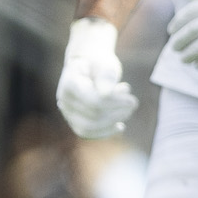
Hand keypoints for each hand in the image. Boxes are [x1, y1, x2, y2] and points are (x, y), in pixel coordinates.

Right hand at [56, 18, 137, 138]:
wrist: (87, 67)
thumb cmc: (99, 64)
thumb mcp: (105, 64)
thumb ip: (106, 76)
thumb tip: (106, 93)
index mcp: (69, 83)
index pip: (94, 100)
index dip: (116, 103)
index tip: (132, 100)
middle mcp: (64, 100)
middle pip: (92, 116)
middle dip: (117, 113)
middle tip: (132, 103)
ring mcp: (67, 112)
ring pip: (88, 128)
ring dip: (112, 122)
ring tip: (126, 110)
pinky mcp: (73, 121)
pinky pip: (87, 133)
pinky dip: (105, 132)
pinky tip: (119, 126)